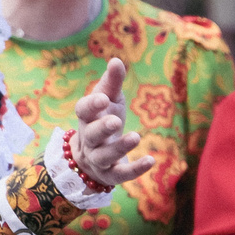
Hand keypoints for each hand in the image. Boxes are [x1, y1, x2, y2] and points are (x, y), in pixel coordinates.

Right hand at [68, 58, 153, 188]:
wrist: (92, 155)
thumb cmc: (103, 118)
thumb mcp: (109, 99)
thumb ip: (112, 82)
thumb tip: (116, 60)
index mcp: (87, 117)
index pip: (83, 110)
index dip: (91, 105)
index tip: (103, 98)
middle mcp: (89, 138)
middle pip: (91, 134)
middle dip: (102, 128)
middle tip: (116, 121)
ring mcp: (98, 158)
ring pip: (104, 156)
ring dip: (119, 148)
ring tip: (136, 136)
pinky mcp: (111, 174)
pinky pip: (120, 174)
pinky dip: (134, 169)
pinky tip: (150, 160)